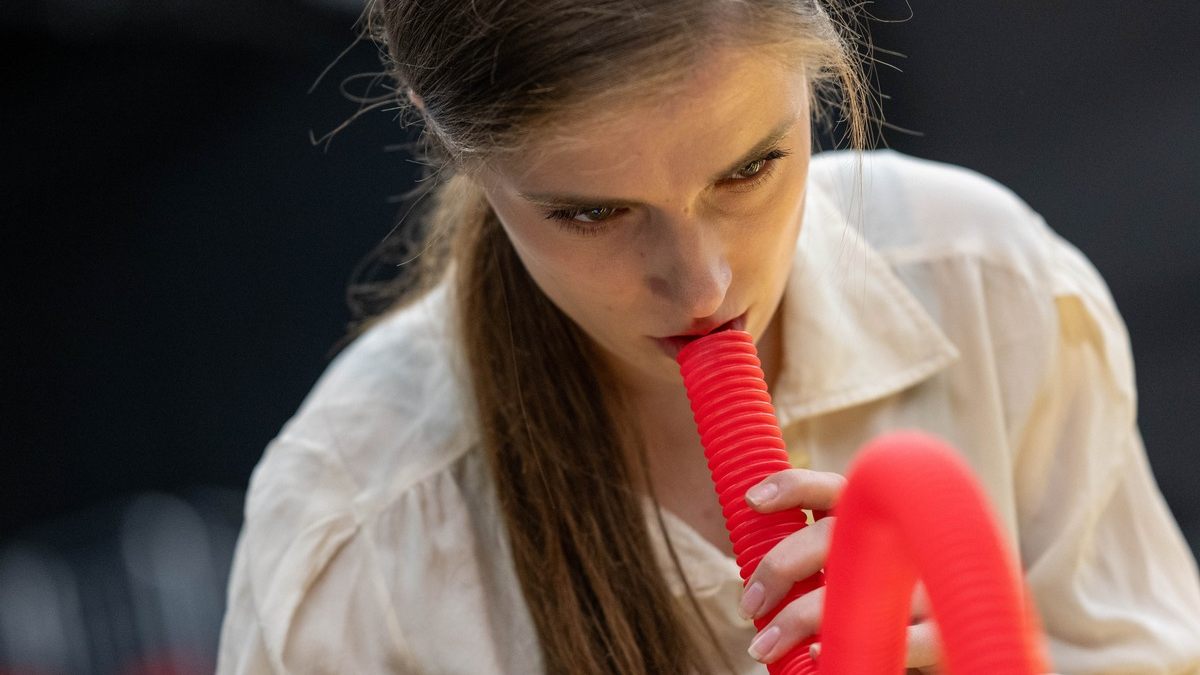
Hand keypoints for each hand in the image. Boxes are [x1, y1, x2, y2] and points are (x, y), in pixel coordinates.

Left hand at [739, 469, 941, 671]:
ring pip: (856, 586)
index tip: (752, 500)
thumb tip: (758, 585)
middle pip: (835, 533)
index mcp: (876, 524)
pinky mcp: (938, 633)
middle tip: (749, 603)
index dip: (793, 486)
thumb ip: (819, 566)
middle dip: (781, 565)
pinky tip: (816, 652)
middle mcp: (900, 545)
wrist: (958, 638)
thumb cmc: (888, 607)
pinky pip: (893, 635)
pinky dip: (849, 640)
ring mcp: (922, 587)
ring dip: (800, 616)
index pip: (833, 488)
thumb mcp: (856, 574)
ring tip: (763, 646)